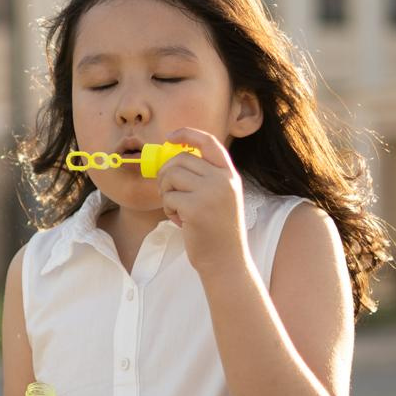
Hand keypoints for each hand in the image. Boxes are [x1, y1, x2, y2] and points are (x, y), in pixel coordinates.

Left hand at [154, 127, 250, 277]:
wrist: (226, 261)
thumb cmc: (217, 231)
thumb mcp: (220, 197)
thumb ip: (204, 177)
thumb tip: (172, 160)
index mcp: (229, 175)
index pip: (209, 142)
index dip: (187, 134)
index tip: (171, 137)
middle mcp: (223, 180)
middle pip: (180, 159)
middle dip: (165, 174)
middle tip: (167, 192)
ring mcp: (210, 192)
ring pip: (171, 175)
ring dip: (166, 192)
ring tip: (177, 209)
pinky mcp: (196, 207)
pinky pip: (169, 197)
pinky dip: (168, 209)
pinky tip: (180, 221)